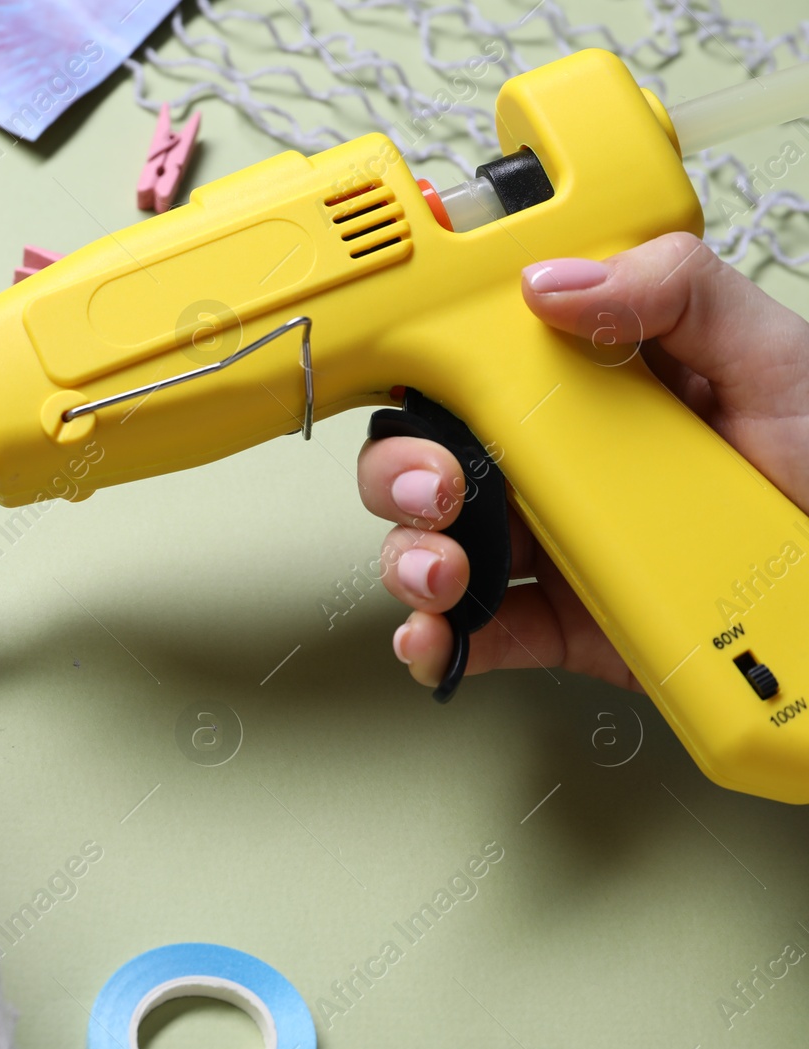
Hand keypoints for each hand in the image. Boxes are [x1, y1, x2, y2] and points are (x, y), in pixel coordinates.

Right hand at [358, 232, 808, 689]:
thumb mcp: (772, 357)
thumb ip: (677, 294)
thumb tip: (552, 283)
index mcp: (592, 389)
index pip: (476, 369)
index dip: (424, 377)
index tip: (418, 389)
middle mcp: (559, 465)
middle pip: (428, 461)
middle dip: (398, 478)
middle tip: (434, 493)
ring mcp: (557, 546)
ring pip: (437, 547)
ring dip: (411, 561)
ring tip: (441, 576)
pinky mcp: (568, 623)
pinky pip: (485, 633)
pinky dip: (442, 643)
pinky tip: (438, 640)